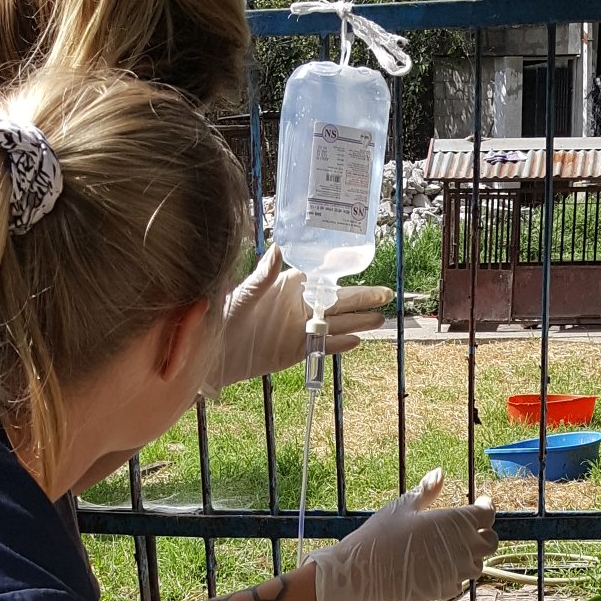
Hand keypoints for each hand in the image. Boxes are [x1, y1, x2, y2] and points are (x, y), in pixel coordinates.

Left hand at [210, 250, 392, 390]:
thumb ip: (263, 275)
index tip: (364, 269)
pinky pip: (323, 345)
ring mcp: (299, 328)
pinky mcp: (297, 350)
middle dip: (363, 298)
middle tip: (387, 295)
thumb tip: (276, 249)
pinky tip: (358, 341)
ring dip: (359, 322)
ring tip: (382, 319)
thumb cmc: (223, 315)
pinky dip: (339, 345)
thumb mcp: (243, 293)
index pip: (324, 278)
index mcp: (288, 285)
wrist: (212, 352)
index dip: (344, 274)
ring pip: (336, 324)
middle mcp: (298, 305)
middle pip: (338, 301)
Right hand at [312, 469, 497, 600]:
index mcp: (455, 521)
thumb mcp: (404, 505)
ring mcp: (455, 572)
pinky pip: (460, 582)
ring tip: (455, 548)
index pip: (487, 514)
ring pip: (478, 564)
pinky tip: (440, 566)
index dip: (486, 507)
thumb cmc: (382, 533)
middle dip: (485, 533)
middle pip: (491, 542)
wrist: (363, 570)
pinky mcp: (444, 590)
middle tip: (472, 528)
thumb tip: (439, 472)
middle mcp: (462, 547)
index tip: (480, 504)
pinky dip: (456, 574)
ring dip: (472, 556)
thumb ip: (427, 490)